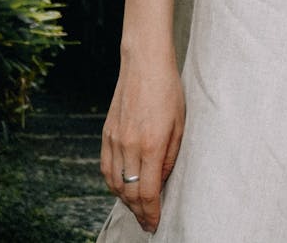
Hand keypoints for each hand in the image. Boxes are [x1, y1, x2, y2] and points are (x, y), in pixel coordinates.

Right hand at [101, 54, 184, 232]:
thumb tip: (160, 181)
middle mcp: (130, 145)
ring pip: (115, 183)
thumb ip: (170, 156)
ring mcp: (115, 139)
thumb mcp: (180, 123)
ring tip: (137, 207)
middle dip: (139, 212)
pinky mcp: (107, 132)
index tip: (155, 224)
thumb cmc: (168, 90)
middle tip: (147, 221)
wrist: (144, 62)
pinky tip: (122, 187)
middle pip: (130, 192)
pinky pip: (106, 167)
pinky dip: (113, 183)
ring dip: (125, 200)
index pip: (148, 192)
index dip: (151, 213)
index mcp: (152, 144)